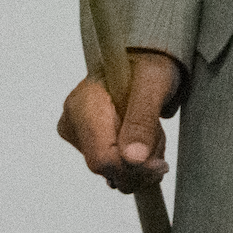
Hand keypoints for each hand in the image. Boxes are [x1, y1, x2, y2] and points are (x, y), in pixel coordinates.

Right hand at [57, 50, 182, 193]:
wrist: (143, 62)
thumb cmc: (148, 65)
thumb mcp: (154, 84)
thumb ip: (142, 120)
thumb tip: (133, 159)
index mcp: (83, 104)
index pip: (102, 158)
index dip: (133, 169)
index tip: (160, 164)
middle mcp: (72, 120)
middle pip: (106, 168)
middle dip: (140, 162)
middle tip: (158, 137)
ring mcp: (77, 133)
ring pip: (113, 170)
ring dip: (142, 160)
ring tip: (151, 131)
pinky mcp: (86, 142)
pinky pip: (114, 167)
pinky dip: (135, 160)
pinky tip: (141, 139)